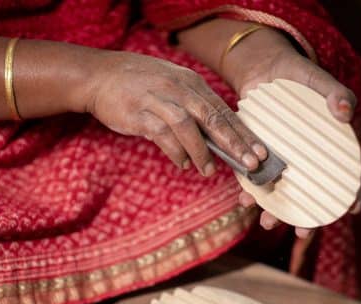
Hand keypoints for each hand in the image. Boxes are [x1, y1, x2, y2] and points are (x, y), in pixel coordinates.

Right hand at [83, 51, 266, 175]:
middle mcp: (178, 89)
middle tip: (250, 164)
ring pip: (188, 127)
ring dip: (201, 151)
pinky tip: (182, 164)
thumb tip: (220, 138)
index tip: (261, 153)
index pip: (224, 111)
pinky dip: (175, 152)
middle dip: (234, 143)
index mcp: (192, 84)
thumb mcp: (173, 88)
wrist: (99, 76)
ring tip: (209, 170)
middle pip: (212, 118)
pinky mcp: (139, 113)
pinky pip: (162, 135)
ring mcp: (158, 100)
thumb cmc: (141, 86)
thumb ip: (195, 109)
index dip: (243, 133)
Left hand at [225, 31, 360, 237]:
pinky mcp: (261, 158)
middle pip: (312, 195)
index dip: (351, 194)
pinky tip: (244, 199)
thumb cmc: (300, 76)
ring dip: (275, 212)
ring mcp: (284, 162)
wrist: (264, 69)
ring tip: (267, 223)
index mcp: (330, 148)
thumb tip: (345, 111)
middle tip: (303, 233)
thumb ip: (336, 93)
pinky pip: (256, 180)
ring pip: (283, 193)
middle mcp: (307, 162)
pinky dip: (250, 192)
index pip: (347, 175)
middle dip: (308, 219)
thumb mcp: (318, 80)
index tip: (351, 210)